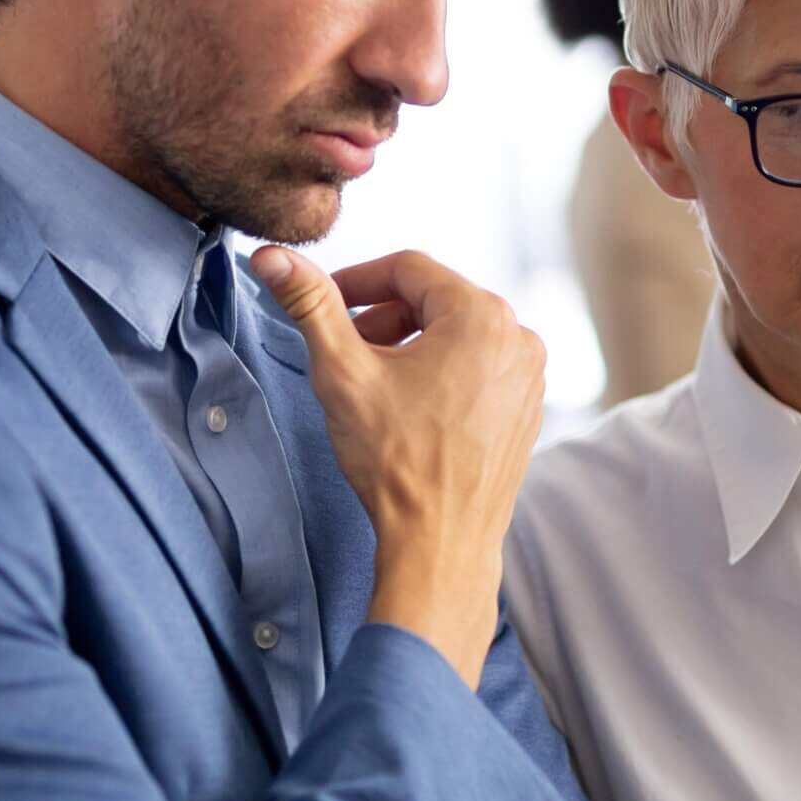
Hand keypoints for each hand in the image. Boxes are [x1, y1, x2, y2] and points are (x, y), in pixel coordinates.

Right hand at [251, 246, 544, 684]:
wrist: (440, 544)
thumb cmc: (396, 462)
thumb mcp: (343, 373)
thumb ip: (310, 305)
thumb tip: (271, 256)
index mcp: (481, 316)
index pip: (408, 269)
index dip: (357, 280)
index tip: (324, 303)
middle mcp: (519, 338)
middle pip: (437, 300)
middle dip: (385, 317)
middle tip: (346, 350)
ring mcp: (529, 377)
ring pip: (458, 334)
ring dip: (412, 345)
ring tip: (375, 383)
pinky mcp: (527, 410)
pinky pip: (479, 368)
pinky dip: (442, 372)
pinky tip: (410, 408)